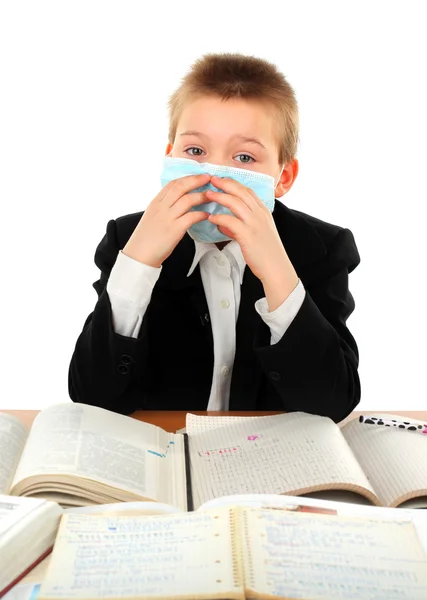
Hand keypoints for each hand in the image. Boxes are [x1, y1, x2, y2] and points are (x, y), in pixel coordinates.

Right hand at [122, 174, 210, 267]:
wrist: (138, 255)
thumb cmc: (146, 238)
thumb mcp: (152, 216)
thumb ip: (163, 208)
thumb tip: (177, 202)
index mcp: (156, 203)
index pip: (173, 184)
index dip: (188, 178)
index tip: (198, 176)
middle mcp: (161, 207)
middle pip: (181, 187)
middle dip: (197, 180)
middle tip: (209, 178)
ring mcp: (167, 218)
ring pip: (187, 200)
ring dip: (202, 196)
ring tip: (212, 196)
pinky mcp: (174, 230)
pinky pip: (191, 217)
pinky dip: (201, 214)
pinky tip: (207, 215)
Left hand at [206, 176, 298, 307]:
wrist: (276, 268)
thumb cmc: (265, 253)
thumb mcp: (255, 235)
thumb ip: (238, 227)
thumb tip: (222, 224)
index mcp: (263, 212)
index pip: (247, 191)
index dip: (233, 183)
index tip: (221, 179)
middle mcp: (260, 214)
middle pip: (241, 192)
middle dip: (225, 184)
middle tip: (212, 179)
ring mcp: (255, 224)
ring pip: (235, 203)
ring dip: (220, 197)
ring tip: (207, 194)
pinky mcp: (248, 235)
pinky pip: (230, 221)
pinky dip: (219, 218)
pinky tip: (211, 218)